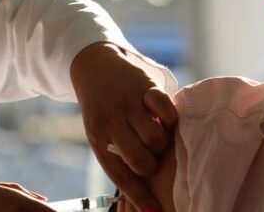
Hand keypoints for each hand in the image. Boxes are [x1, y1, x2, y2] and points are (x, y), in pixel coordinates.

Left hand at [70, 42, 177, 211]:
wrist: (92, 65)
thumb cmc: (102, 109)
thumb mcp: (101, 132)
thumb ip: (119, 155)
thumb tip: (143, 192)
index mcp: (98, 137)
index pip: (119, 174)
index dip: (138, 195)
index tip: (153, 211)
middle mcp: (111, 122)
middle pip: (140, 160)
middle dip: (151, 166)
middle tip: (151, 156)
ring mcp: (127, 103)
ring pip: (156, 139)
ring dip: (162, 142)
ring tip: (156, 134)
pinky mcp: (144, 86)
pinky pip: (166, 110)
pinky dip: (171, 119)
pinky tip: (165, 118)